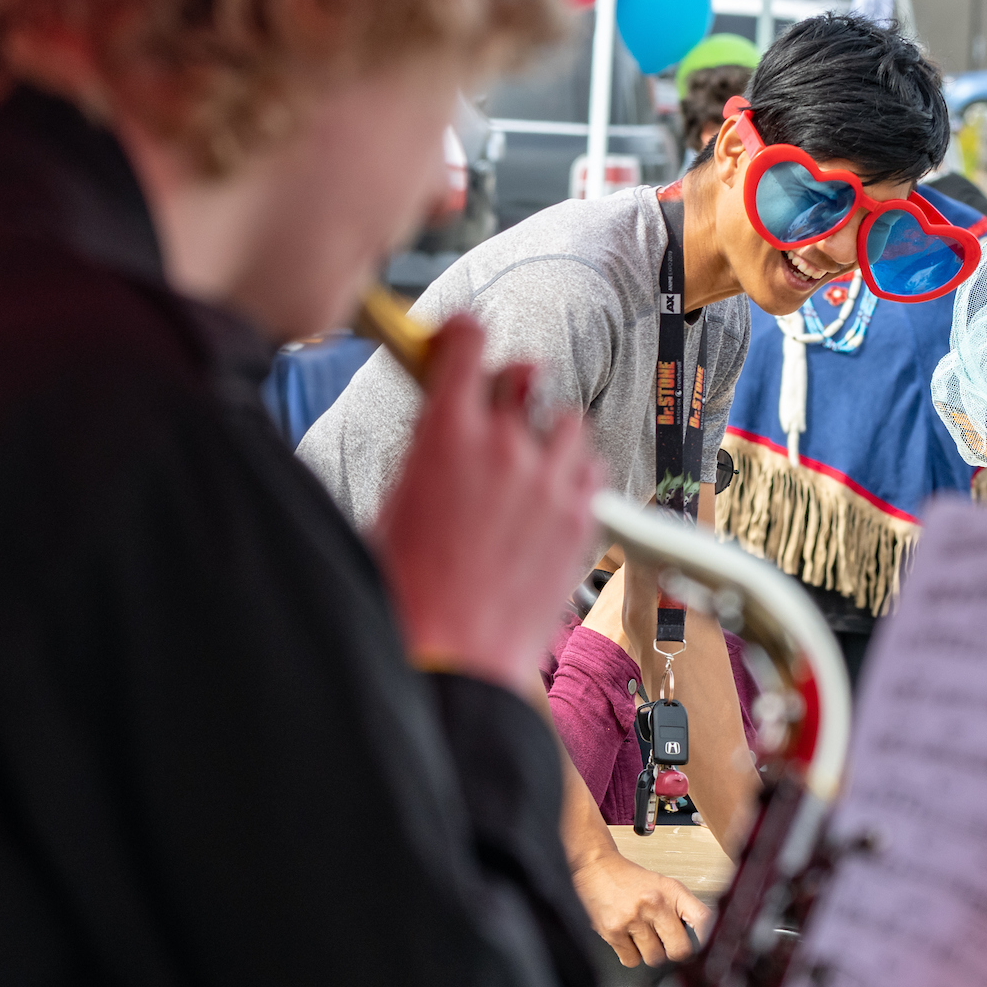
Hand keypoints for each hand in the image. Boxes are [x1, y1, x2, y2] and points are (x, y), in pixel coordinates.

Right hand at [373, 315, 600, 692]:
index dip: (464, 334)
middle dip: (511, 384)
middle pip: (525, 375)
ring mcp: (549, 481)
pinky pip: (594, 470)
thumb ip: (427, 450)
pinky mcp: (581, 518)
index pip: (468, 343)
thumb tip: (441, 430)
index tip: (463, 337)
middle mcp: (504, 445)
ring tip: (530, 461)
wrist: (449, 652)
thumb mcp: (393, 501)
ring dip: (548, 432)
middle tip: (499, 406)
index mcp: (446, 432)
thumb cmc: (409, 589)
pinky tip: (555, 495)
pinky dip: (577, 474)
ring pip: (568, 422)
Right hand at [573, 849, 709, 965]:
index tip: (702, 947)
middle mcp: (655, 904)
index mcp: (672, 891)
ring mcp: (633, 919)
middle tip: (666, 945)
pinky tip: (628, 939)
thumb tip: (700, 939)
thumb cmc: (631, 880)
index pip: (703, 920)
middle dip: (673, 952)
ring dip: (649, 953)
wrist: (597, 868)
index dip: (706, 938)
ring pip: (654, 959)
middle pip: (679, 950)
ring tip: (642, 937)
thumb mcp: (664, 886)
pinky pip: (631, 960)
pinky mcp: (613, 931)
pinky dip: (630, 955)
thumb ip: (682, 909)